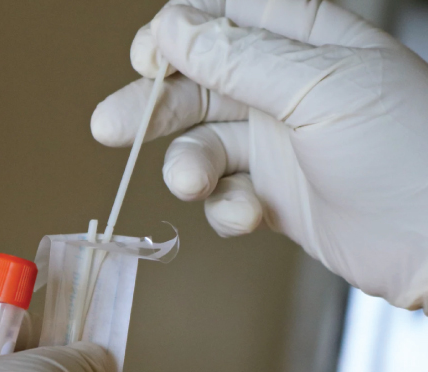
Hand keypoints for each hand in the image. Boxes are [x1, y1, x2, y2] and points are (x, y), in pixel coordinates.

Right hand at [91, 0, 427, 308]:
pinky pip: (226, 194)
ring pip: (203, 144)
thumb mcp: (317, 90)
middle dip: (154, 106)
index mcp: (302, 42)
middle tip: (110, 128)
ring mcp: (276, 144)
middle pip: (197, 84)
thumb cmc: (406, 151)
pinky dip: (226, 209)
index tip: (147, 58)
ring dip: (188, 166)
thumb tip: (173, 28)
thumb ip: (239, 58)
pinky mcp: (273, 195)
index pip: (222, 17)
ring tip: (192, 184)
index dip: (178, 33)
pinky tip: (248, 216)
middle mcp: (282, 89)